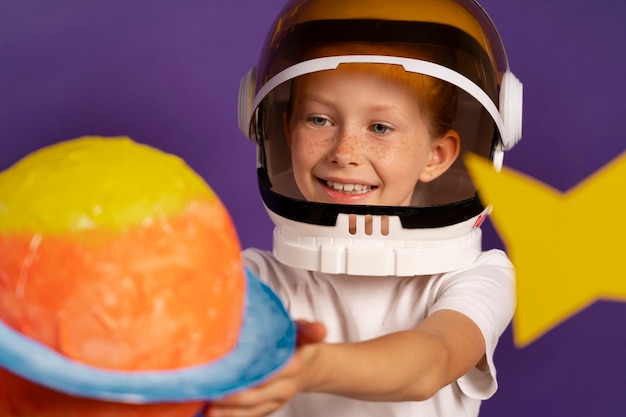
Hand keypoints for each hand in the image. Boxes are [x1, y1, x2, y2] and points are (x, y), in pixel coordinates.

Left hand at [204, 320, 325, 416]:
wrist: (312, 367)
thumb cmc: (300, 345)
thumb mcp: (304, 332)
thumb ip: (309, 330)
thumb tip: (320, 329)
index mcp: (293, 367)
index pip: (266, 374)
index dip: (243, 374)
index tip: (221, 371)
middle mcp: (285, 388)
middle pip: (253, 396)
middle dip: (228, 397)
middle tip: (205, 389)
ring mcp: (276, 401)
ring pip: (249, 412)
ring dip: (226, 412)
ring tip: (204, 407)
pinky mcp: (268, 409)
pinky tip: (210, 413)